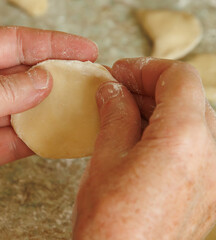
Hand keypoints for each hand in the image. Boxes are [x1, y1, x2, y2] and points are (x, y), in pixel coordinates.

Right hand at [73, 58, 215, 239]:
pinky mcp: (210, 194)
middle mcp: (213, 155)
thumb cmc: (110, 222)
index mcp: (186, 138)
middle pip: (189, 99)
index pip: (178, 78)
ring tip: (124, 114)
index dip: (146, 68)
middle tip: (117, 90)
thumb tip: (112, 91)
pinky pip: (196, 149)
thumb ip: (115, 114)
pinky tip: (140, 139)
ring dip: (160, 111)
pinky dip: (169, 134)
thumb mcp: (105, 157)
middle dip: (150, 89)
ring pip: (194, 123)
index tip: (121, 72)